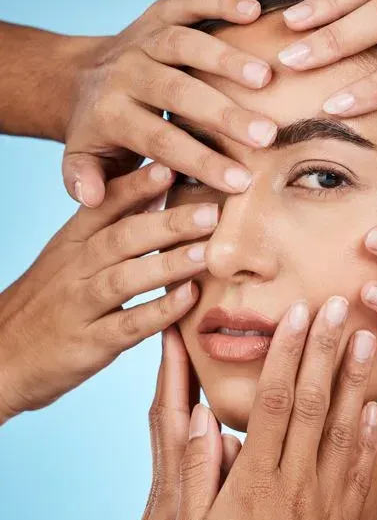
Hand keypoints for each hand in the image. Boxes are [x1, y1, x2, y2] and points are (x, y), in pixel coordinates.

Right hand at [0, 164, 217, 422]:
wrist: (2, 355)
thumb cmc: (49, 300)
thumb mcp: (69, 256)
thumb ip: (108, 226)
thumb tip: (156, 190)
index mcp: (72, 242)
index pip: (105, 205)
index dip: (138, 185)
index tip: (172, 165)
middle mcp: (75, 268)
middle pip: (122, 237)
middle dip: (168, 222)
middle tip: (211, 210)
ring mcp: (81, 305)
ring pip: (126, 278)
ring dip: (168, 264)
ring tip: (206, 252)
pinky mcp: (90, 342)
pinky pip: (128, 324)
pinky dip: (159, 311)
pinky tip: (189, 299)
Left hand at [22, 327, 240, 519]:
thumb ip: (201, 482)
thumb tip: (216, 427)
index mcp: (173, 479)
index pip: (171, 411)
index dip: (172, 368)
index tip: (177, 326)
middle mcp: (175, 474)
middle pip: (176, 406)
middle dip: (180, 362)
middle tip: (185, 317)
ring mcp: (179, 487)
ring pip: (184, 425)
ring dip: (188, 385)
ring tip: (201, 349)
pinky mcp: (183, 503)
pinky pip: (196, 450)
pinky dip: (200, 421)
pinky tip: (222, 412)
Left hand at [63, 0, 277, 206]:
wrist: (77, 80)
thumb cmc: (98, 134)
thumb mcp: (83, 163)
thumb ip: (84, 180)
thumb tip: (91, 198)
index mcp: (111, 114)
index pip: (161, 140)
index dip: (201, 161)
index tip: (240, 182)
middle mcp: (126, 73)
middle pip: (177, 91)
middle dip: (223, 114)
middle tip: (266, 136)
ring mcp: (142, 40)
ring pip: (183, 43)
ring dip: (226, 58)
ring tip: (266, 78)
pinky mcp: (156, 15)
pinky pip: (186, 3)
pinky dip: (218, 1)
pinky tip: (253, 9)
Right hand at [175, 298, 376, 519]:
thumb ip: (197, 467)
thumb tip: (202, 413)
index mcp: (254, 481)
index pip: (274, 402)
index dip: (287, 353)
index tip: (297, 315)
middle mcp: (294, 486)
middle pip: (312, 403)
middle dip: (325, 349)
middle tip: (338, 304)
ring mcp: (324, 506)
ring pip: (343, 429)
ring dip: (354, 381)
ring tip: (366, 339)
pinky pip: (359, 472)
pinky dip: (367, 436)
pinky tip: (372, 407)